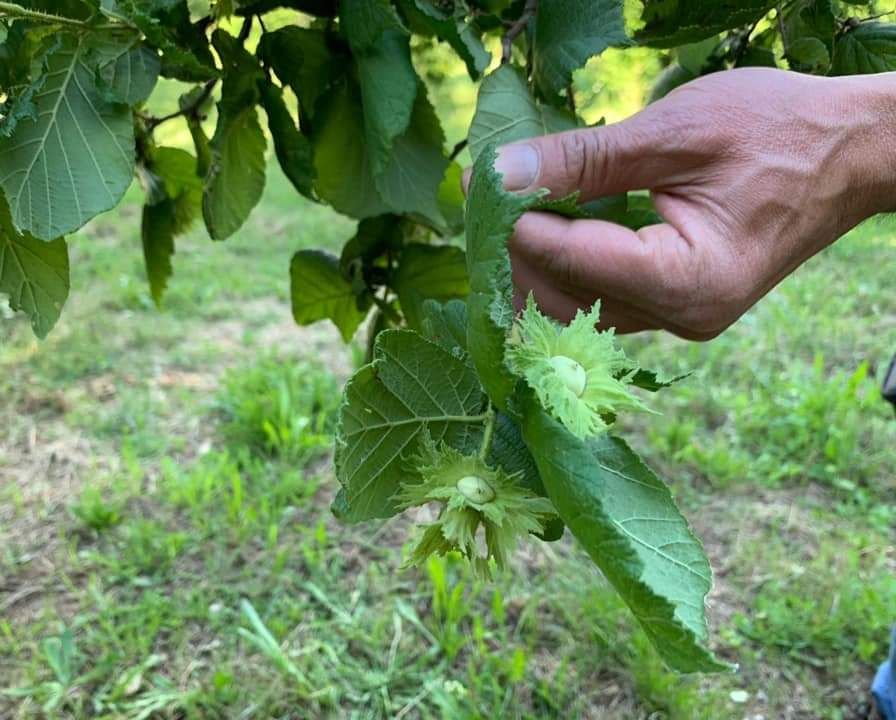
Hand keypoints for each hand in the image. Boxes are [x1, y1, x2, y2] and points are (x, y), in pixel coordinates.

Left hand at [484, 68, 895, 339]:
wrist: (852, 154)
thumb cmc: (780, 132)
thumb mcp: (677, 132)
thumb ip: (584, 159)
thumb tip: (501, 173)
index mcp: (689, 281)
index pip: (572, 262)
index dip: (515, 226)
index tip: (478, 187)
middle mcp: (682, 316)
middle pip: (564, 298)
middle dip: (517, 249)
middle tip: (488, 194)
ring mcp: (680, 318)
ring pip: (576, 305)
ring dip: (537, 259)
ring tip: (513, 204)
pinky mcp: (677, 306)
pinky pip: (602, 297)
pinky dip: (569, 262)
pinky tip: (552, 222)